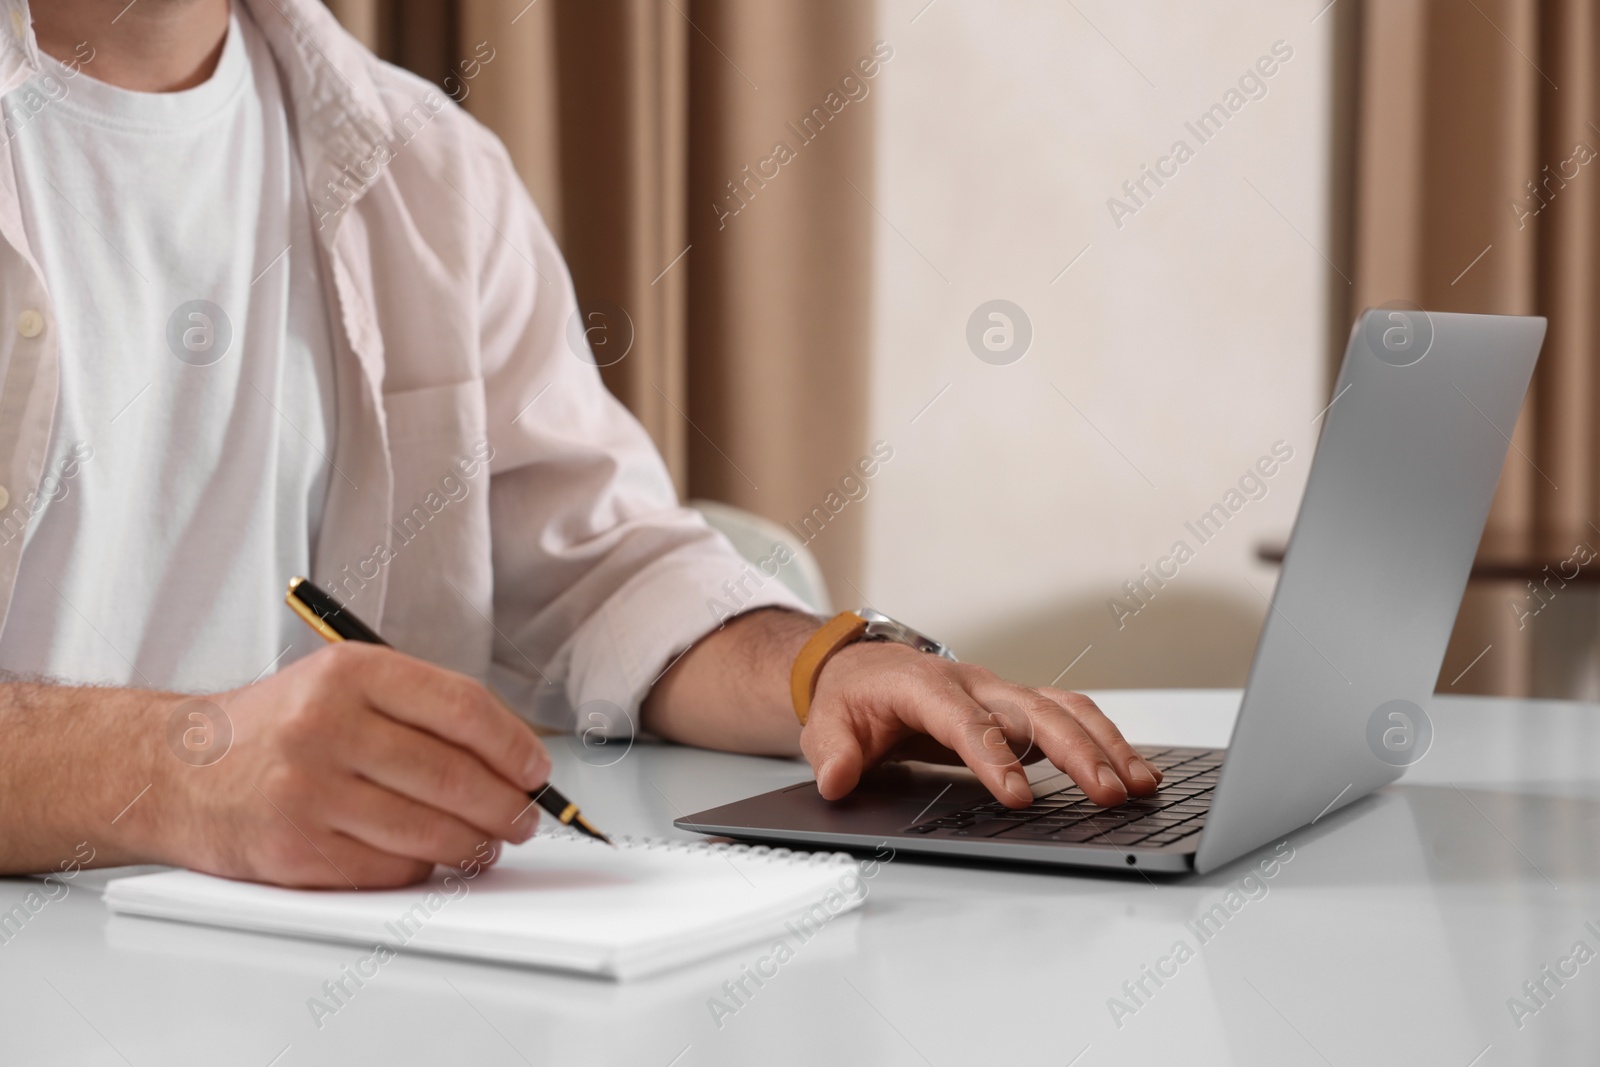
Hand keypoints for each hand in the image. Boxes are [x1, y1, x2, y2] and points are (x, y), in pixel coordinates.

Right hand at [148, 643, 549, 887]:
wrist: (176, 770)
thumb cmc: (276, 728)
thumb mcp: (342, 685)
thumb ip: (421, 710)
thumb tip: (512, 758)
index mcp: (350, 672)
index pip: (463, 708)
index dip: (514, 746)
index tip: (536, 770)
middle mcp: (326, 726)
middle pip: (454, 776)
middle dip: (506, 807)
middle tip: (523, 818)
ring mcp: (308, 791)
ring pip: (430, 831)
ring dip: (475, 846)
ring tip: (487, 844)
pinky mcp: (295, 850)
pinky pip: (391, 869)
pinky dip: (423, 868)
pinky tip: (428, 857)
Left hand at [802, 641, 1161, 807]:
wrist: (862, 669)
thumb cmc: (852, 699)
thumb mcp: (826, 725)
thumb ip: (832, 753)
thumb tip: (837, 780)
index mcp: (926, 686)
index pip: (967, 722)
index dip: (995, 758)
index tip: (1020, 798)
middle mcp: (973, 684)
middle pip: (1034, 711)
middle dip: (1076, 752)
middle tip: (1108, 794)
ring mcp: (1000, 693)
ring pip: (1063, 709)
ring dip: (1105, 744)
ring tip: (1141, 786)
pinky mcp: (1017, 707)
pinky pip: (1068, 716)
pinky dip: (1104, 739)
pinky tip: (1133, 771)